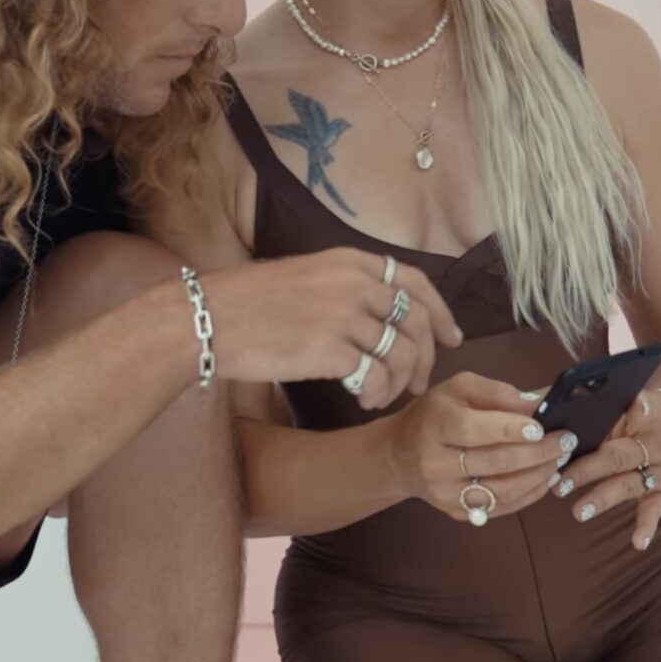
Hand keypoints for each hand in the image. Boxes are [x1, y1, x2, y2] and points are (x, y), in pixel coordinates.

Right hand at [195, 249, 461, 410]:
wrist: (209, 318)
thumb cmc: (248, 303)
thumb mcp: (304, 276)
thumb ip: (344, 287)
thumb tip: (379, 316)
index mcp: (350, 261)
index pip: (416, 281)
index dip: (440, 312)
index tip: (451, 338)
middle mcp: (355, 283)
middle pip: (416, 322)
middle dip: (426, 358)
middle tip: (419, 384)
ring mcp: (344, 315)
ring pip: (402, 355)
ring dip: (399, 383)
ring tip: (379, 397)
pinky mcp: (331, 350)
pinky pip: (377, 377)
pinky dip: (376, 393)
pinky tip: (360, 400)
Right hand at [384, 372, 577, 523]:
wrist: (399, 455)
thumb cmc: (434, 415)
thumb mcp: (459, 389)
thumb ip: (499, 393)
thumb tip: (540, 402)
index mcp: (436, 425)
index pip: (476, 430)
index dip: (512, 429)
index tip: (542, 426)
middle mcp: (436, 464)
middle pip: (496, 462)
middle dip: (538, 452)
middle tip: (566, 441)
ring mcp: (446, 494)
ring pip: (503, 491)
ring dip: (539, 475)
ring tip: (559, 459)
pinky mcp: (458, 513)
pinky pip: (502, 508)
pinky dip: (530, 494)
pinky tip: (545, 478)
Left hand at [551, 388, 660, 548]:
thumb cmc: (640, 410)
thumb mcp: (626, 399)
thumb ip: (598, 405)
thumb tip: (555, 407)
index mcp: (645, 412)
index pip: (626, 416)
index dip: (607, 424)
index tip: (584, 432)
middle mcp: (657, 442)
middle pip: (618, 456)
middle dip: (586, 470)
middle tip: (559, 484)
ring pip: (630, 483)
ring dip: (603, 498)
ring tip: (579, 512)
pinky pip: (656, 507)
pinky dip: (647, 526)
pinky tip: (638, 543)